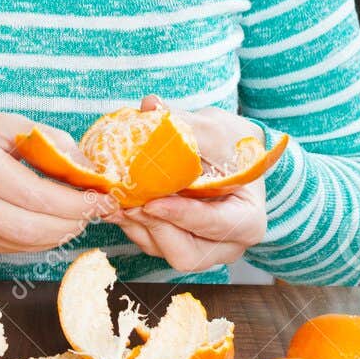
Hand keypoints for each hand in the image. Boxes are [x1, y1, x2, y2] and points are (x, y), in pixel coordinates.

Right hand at [0, 110, 121, 254]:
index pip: (32, 193)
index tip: (102, 198)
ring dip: (58, 234)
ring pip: (20, 244)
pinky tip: (49, 225)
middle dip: (72, 222)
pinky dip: (35, 240)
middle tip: (96, 211)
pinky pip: (6, 248)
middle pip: (28, 227)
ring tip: (77, 217)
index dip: (74, 202)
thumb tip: (89, 169)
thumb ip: (44, 140)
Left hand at [114, 95, 267, 271]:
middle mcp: (225, 245)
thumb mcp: (216, 131)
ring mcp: (197, 248)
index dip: (185, 216)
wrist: (224, 154)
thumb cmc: (229, 145)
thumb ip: (186, 123)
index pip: (218, 226)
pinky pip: (146, 241)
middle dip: (154, 227)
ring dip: (134, 225)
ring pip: (161, 250)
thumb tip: (151, 105)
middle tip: (128, 203)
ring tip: (113, 199)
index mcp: (248, 221)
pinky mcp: (171, 243)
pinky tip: (111, 201)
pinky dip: (127, 222)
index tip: (154, 203)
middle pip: (186, 253)